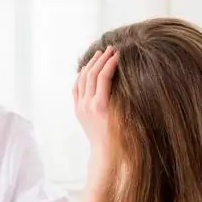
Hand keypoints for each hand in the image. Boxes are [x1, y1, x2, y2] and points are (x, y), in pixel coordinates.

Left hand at [73, 46, 118, 164]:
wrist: (105, 152)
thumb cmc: (121, 137)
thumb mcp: (125, 116)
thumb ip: (122, 96)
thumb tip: (123, 75)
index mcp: (100, 105)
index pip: (104, 76)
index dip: (111, 62)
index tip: (119, 53)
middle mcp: (88, 104)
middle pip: (92, 74)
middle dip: (101, 59)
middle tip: (110, 49)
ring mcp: (80, 107)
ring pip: (82, 79)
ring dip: (91, 64)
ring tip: (99, 54)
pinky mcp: (77, 109)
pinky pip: (76, 88)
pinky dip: (82, 76)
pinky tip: (87, 69)